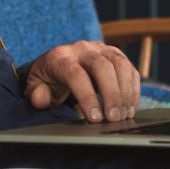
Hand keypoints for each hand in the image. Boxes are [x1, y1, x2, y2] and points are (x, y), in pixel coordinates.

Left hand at [23, 41, 139, 122]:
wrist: (58, 62)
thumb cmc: (49, 78)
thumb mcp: (36, 87)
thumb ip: (37, 94)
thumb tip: (41, 99)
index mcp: (60, 57)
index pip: (75, 74)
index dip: (86, 97)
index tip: (94, 118)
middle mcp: (82, 49)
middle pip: (102, 67)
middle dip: (111, 95)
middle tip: (113, 119)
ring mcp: (100, 49)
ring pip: (120, 65)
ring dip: (125, 92)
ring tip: (124, 115)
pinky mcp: (115, 54)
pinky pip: (129, 69)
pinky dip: (133, 89)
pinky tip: (130, 107)